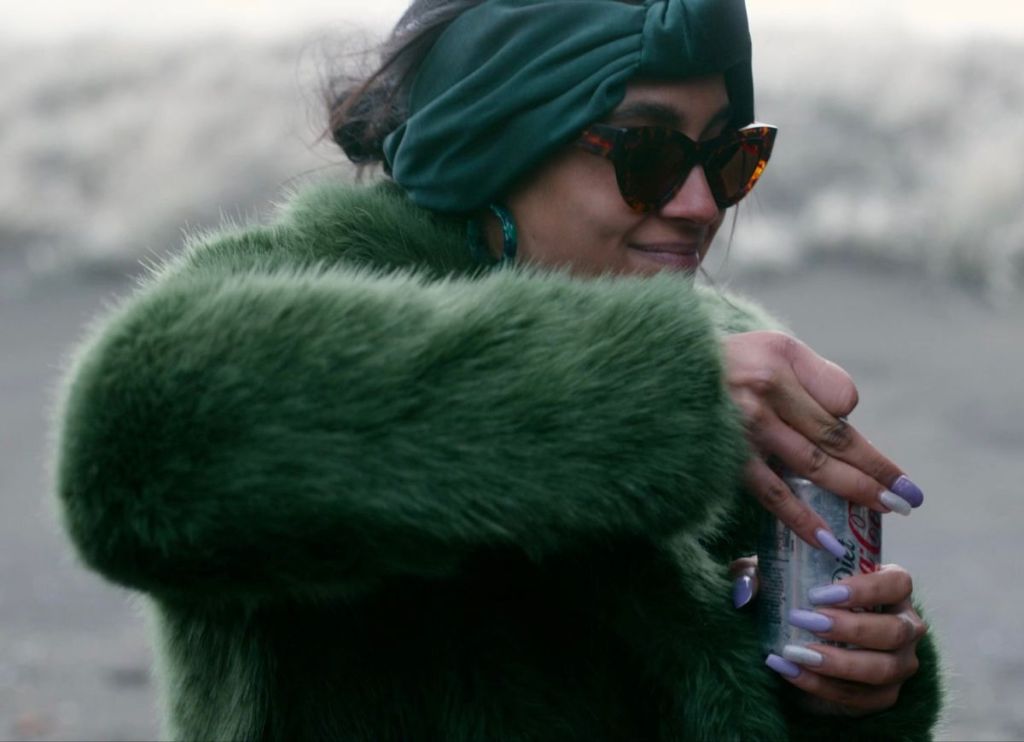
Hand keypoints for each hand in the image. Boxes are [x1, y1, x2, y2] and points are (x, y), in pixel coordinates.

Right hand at [722, 331, 923, 551]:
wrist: (649, 373)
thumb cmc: (717, 362)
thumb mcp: (765, 346)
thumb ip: (810, 375)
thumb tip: (844, 419)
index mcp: (779, 357)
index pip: (840, 400)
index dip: (858, 434)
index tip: (884, 466)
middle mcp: (764, 388)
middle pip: (835, 437)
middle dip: (877, 471)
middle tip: (910, 497)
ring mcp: (743, 423)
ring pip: (812, 465)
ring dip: (854, 491)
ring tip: (887, 511)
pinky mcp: (723, 455)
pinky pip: (770, 492)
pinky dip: (800, 516)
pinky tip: (825, 538)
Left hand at [764, 564, 927, 714]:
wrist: (803, 644)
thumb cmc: (800, 598)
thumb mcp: (777, 577)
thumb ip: (756, 573)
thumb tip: (744, 590)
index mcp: (891, 589)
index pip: (897, 582)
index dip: (866, 588)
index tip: (822, 593)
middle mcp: (905, 625)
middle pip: (893, 630)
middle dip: (849, 627)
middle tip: (805, 620)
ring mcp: (900, 663)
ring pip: (882, 668)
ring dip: (838, 662)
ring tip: (797, 653)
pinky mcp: (884, 695)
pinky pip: (861, 697)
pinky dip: (823, 686)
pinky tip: (791, 673)